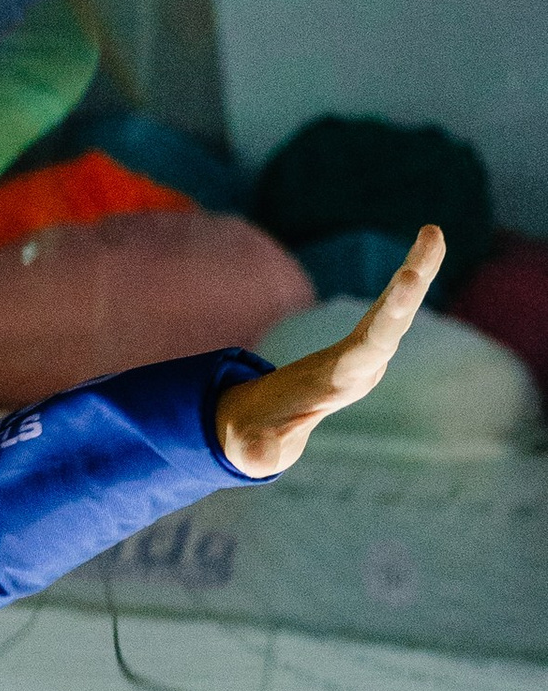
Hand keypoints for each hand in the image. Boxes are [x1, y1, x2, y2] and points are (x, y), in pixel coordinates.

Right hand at [213, 224, 444, 477]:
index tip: (407, 286)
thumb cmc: (263, 433)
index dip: (388, 318)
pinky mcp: (367, 334)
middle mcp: (364, 363)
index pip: (369, 348)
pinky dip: (413, 270)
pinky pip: (393, 299)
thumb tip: (256, 458)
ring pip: (399, 306)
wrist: (278, 427)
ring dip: (419, 269)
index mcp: (341, 382)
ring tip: (435, 233)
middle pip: (392, 322)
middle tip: (425, 254)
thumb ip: (261, 446)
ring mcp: (369, 348)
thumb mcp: (258, 442)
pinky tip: (431, 238)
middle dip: (408, 290)